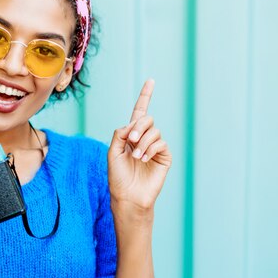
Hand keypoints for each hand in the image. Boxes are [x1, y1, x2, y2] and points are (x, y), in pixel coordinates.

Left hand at [107, 79, 171, 213]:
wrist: (128, 196)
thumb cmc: (118, 176)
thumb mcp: (113, 152)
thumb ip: (120, 134)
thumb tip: (132, 124)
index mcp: (131, 135)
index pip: (139, 112)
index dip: (145, 96)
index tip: (151, 80)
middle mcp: (144, 138)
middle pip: (147, 119)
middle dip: (139, 126)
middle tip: (131, 139)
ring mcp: (155, 147)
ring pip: (154, 131)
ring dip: (143, 142)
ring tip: (136, 156)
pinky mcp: (164, 157)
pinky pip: (161, 143)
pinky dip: (150, 149)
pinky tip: (143, 159)